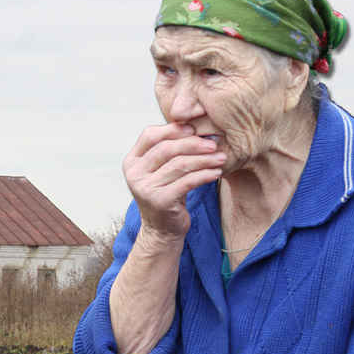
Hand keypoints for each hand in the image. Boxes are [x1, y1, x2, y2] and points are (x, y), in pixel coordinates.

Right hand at [123, 124, 224, 241]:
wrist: (162, 229)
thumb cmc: (166, 194)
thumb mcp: (160, 170)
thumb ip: (168, 149)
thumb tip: (193, 123)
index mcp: (132, 162)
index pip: (149, 135)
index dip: (172, 129)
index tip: (194, 129)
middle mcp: (134, 174)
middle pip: (166, 149)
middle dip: (193, 144)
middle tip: (213, 144)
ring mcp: (145, 188)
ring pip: (179, 165)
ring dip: (204, 159)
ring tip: (221, 158)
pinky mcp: (160, 201)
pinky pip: (187, 182)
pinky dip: (204, 175)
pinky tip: (216, 173)